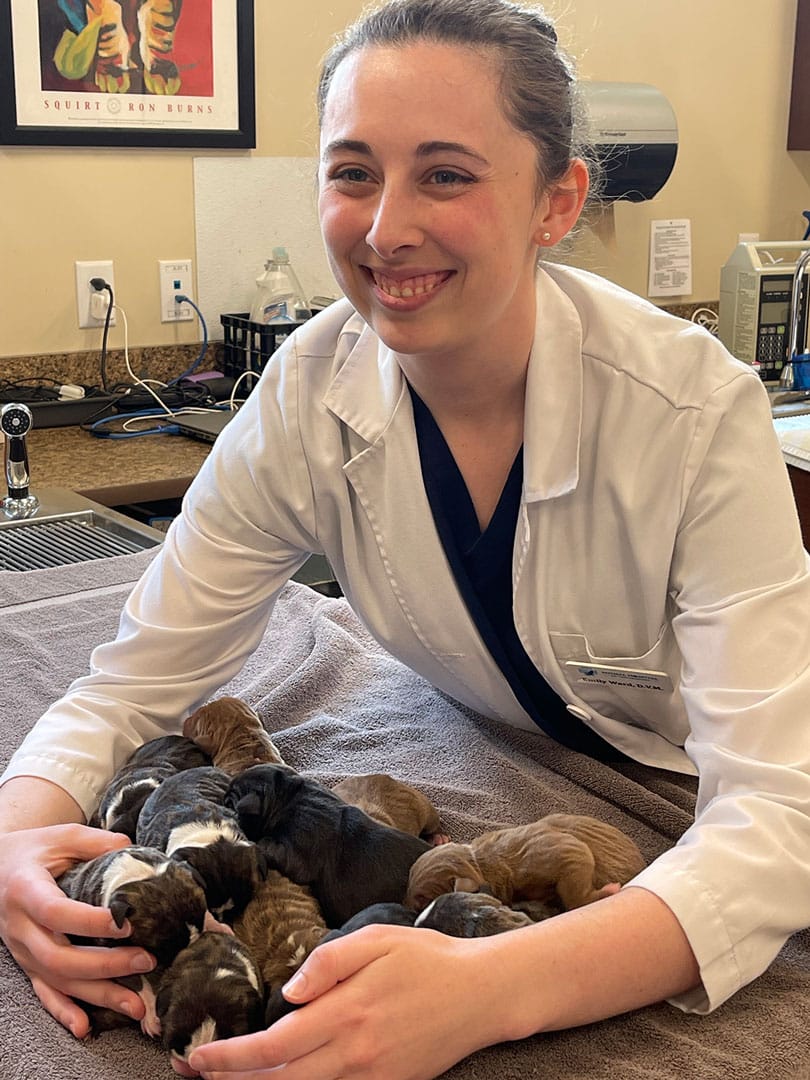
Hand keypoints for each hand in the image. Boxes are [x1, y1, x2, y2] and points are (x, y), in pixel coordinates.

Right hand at [0, 823, 156, 1037]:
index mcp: (26, 890)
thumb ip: (94, 841)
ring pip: (57, 981)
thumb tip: (132, 848)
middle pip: (59, 957)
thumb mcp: (61, 836)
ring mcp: (22, 950)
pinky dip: (64, 1012)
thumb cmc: (34, 850)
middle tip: (145, 961)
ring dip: (97, 994)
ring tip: (135, 1004)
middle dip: (105, 965)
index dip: (90, 922)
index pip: (56, 913)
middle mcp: (20, 927)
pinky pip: (44, 993)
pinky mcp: (27, 964)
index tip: (127, 922)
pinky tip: (85, 1027)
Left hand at [188, 924, 513, 1079]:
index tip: (197, 1058)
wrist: (482, 994)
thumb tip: (287, 992)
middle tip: (194, 1072)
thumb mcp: (377, 940)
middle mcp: (354, 1056)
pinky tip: (282, 1079)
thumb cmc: (428, 959)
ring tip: (229, 1078)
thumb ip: (328, 962)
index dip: (230, 1059)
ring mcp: (372, 1079)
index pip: (273, 1046)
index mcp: (346, 1014)